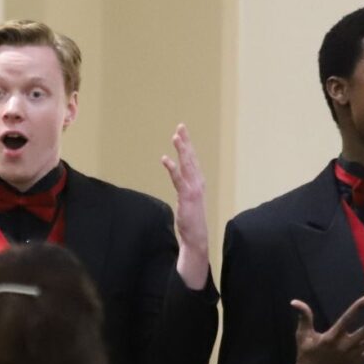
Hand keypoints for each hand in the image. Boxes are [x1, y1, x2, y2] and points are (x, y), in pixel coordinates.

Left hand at [161, 123, 208, 290]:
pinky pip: (179, 180)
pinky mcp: (187, 197)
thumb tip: (179, 179)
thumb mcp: (189, 200)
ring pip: (187, 165)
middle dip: (186, 142)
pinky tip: (165, 159)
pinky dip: (172, 169)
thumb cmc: (192, 220)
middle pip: (191, 158)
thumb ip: (185, 187)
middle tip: (180, 127)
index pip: (193, 160)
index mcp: (198, 182)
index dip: (188, 145)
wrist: (197, 237)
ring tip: (176, 136)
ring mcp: (193, 189)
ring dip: (181, 150)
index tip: (182, 132)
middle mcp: (198, 183)